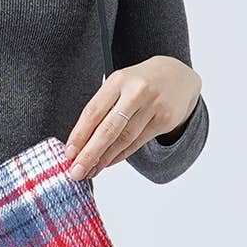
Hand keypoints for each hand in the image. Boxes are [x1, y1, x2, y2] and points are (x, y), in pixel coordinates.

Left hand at [63, 55, 201, 180]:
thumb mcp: (119, 84)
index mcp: (118, 80)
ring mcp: (153, 107)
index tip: (68, 153)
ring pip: (123, 139)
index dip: (79, 135)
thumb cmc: (140, 82)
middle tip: (76, 171)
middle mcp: (136, 92)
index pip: (93, 111)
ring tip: (90, 171)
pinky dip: (120, 155)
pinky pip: (137, 143)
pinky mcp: (165, 120)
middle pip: (108, 129)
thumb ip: (102, 107)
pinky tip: (107, 163)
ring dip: (104, 158)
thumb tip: (80, 140)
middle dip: (90, 153)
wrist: (178, 75)